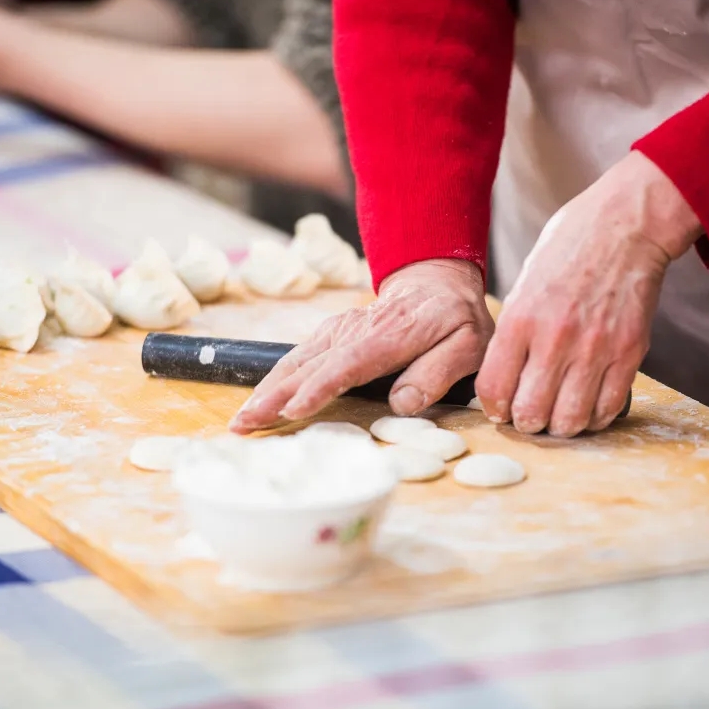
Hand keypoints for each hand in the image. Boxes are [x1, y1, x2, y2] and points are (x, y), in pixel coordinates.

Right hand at [229, 259, 493, 432]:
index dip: (319, 388)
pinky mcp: (328, 335)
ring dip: (265, 390)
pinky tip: (258, 400)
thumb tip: (402, 403)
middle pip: (310, 365)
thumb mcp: (468, 346)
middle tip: (244, 425)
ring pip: (296, 361)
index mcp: (391, 336)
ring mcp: (337, 330)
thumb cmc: (455, 321)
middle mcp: (355, 330)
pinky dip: (274, 379)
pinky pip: (297, 358)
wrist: (435, 283)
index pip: (349, 364)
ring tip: (241, 420)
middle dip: (274, 396)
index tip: (293, 410)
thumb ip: (437, 373)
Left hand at [474, 151, 701, 437]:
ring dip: (560, 425)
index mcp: (519, 319)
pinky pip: (608, 408)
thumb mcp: (523, 283)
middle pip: (529, 414)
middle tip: (530, 414)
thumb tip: (504, 376)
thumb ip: (514, 331)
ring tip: (559, 413)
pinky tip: (588, 405)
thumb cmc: (569, 248)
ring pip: (569, 421)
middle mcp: (554, 338)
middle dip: (525, 422)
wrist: (625, 225)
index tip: (500, 407)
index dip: (494, 408)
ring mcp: (595, 349)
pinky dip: (596, 417)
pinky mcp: (629, 353)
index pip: (493, 389)